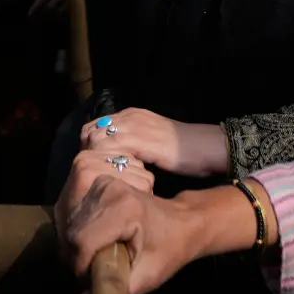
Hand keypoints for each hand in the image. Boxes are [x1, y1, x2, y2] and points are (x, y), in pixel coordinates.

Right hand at [56, 156, 196, 293]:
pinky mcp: (97, 184)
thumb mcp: (146, 277)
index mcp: (124, 208)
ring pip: (70, 223)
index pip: (81, 240)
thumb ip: (113, 291)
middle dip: (77, 258)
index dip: (80, 266)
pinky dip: (81, 234)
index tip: (92, 280)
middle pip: (72, 232)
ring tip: (98, 258)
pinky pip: (75, 215)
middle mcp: (109, 189)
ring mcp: (102, 184)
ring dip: (78, 247)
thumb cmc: (169, 249)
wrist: (181, 221)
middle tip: (95, 272)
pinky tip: (97, 243)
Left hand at [81, 107, 230, 176]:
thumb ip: (132, 144)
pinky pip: (114, 149)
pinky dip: (109, 163)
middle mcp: (129, 117)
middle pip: (91, 131)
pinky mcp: (142, 140)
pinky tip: (113, 177)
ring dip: (96, 159)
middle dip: (87, 153)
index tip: (90, 164)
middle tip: (92, 173)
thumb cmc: (182, 150)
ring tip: (100, 177)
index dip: (88, 145)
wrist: (206, 147)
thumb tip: (114, 157)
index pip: (94, 126)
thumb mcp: (151, 141)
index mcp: (130, 115)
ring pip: (99, 140)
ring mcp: (135, 126)